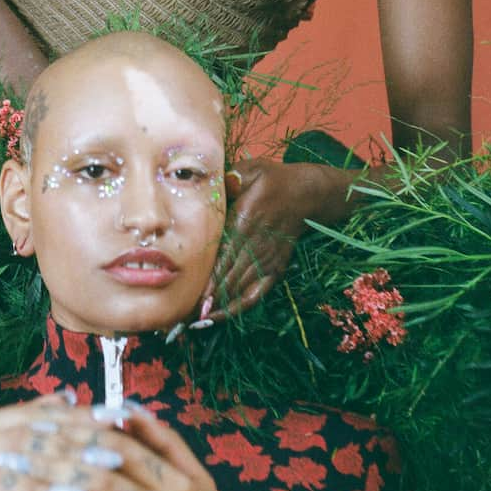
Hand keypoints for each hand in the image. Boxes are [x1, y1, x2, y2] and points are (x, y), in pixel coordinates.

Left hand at [205, 158, 339, 320]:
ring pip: (241, 287)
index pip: (225, 251)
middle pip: (230, 275)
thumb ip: (233, 177)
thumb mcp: (253, 169)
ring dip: (220, 305)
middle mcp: (257, 243)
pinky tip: (221, 316)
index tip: (193, 292)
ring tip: (196, 321)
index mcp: (247, 219)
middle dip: (209, 296)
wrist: (306, 194)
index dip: (211, 274)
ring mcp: (268, 258)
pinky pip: (257, 292)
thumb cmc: (272, 179)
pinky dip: (240, 306)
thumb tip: (221, 183)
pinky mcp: (275, 268)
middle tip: (184, 315)